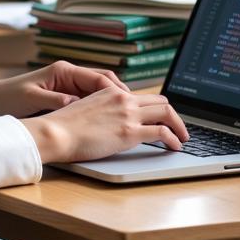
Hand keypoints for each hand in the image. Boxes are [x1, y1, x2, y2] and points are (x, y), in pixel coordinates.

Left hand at [0, 60, 127, 119]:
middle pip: (104, 83)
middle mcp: (69, 75)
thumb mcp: (33, 99)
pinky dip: (101, 108)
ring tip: (127, 117)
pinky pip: (90, 100)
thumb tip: (76, 104)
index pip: (99, 77)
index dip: (117, 90)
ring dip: (113, 102)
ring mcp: (67, 85)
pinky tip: (109, 121)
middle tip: (137, 111)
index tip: (129, 102)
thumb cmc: (10, 98)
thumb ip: (56, 101)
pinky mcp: (64, 96)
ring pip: (100, 91)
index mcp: (64, 71)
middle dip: (121, 95)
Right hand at [21, 86, 189, 163]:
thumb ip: (100, 111)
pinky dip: (173, 138)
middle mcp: (123, 99)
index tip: (161, 117)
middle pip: (160, 101)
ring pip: (167, 113)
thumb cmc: (63, 126)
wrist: (56, 132)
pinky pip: (162, 132)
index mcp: (111, 92)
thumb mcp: (84, 109)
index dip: (155, 107)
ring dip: (179, 125)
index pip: (142, 96)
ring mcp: (128, 114)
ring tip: (183, 137)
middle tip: (177, 127)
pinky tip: (175, 146)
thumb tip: (107, 122)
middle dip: (172, 114)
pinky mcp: (130, 132)